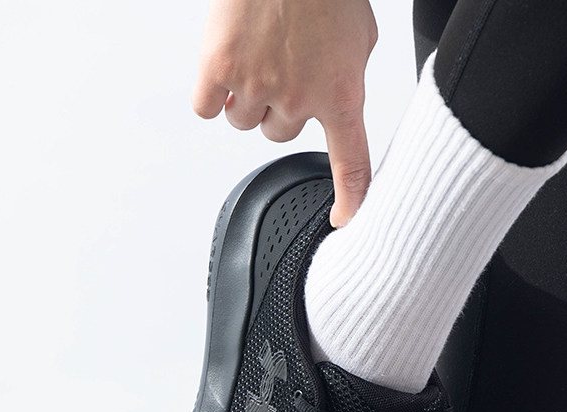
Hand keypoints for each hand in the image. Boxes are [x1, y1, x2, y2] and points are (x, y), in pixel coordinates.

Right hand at [193, 0, 377, 227]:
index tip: (345, 220)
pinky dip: (211, 93)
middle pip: (278, 134)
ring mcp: (256, 86)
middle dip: (278, 109)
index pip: (351, 164)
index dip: (350, 199)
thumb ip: (351, 78)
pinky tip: (223, 68)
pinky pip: (207, 107)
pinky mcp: (218, 68)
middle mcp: (298, 99)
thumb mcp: (360, 36)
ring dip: (246, 99)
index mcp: (341, 94)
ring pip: (243, 122)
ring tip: (255, 57)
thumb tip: (340, 97)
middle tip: (281, 69)